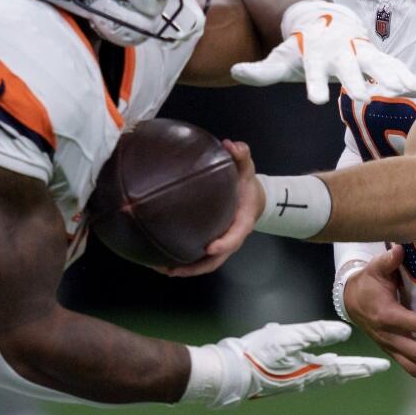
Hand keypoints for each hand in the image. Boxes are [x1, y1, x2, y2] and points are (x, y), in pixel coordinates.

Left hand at [161, 140, 263, 276]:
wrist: (254, 198)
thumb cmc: (247, 184)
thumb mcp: (247, 168)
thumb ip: (242, 155)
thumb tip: (230, 144)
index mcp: (242, 222)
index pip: (235, 236)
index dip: (224, 244)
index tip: (209, 247)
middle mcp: (231, 237)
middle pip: (216, 260)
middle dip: (195, 268)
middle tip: (173, 269)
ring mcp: (221, 243)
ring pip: (205, 264)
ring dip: (185, 269)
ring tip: (161, 269)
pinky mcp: (211, 243)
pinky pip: (198, 258)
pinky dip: (183, 262)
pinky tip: (162, 261)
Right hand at [188, 320, 389, 407]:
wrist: (231, 372)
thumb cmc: (259, 353)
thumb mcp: (291, 336)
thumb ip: (318, 332)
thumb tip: (345, 332)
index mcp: (313, 370)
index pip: (347, 368)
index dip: (366, 366)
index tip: (383, 366)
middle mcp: (307, 379)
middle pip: (339, 375)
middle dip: (357, 371)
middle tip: (372, 369)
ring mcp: (294, 380)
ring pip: (325, 376)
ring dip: (342, 371)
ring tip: (351, 368)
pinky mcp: (282, 378)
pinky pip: (310, 374)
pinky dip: (322, 370)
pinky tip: (315, 362)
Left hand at [230, 0, 415, 103]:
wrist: (321, 18)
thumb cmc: (298, 45)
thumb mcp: (278, 57)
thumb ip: (259, 70)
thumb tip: (234, 71)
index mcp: (314, 54)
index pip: (312, 72)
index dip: (313, 85)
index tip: (315, 100)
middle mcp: (337, 52)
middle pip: (346, 67)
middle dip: (355, 80)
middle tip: (363, 97)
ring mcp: (356, 50)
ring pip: (374, 61)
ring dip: (388, 74)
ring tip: (401, 88)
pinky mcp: (371, 52)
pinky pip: (389, 62)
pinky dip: (402, 71)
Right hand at [344, 247, 415, 384]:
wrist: (349, 301)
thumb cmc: (368, 283)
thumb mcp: (376, 269)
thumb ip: (389, 260)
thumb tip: (400, 249)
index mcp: (386, 315)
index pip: (414, 323)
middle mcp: (388, 335)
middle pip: (415, 352)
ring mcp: (389, 346)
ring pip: (412, 366)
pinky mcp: (392, 352)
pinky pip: (409, 368)